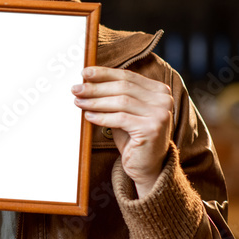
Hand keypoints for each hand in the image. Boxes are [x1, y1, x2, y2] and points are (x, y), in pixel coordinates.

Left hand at [71, 66, 172, 197]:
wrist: (147, 165)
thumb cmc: (132, 137)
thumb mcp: (123, 112)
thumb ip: (112, 96)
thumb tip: (86, 82)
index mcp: (159, 90)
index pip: (127, 76)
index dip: (104, 73)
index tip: (84, 72)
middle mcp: (163, 100)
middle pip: (123, 87)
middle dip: (96, 87)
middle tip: (76, 88)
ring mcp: (160, 114)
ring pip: (121, 101)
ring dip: (95, 101)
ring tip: (78, 102)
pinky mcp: (152, 129)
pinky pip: (120, 118)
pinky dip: (102, 117)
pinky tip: (88, 116)